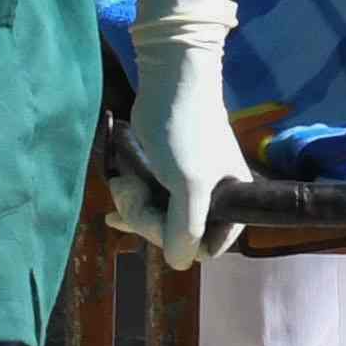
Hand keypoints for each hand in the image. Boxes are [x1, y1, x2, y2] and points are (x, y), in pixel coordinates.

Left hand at [111, 0, 251, 257]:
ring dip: (134, 204)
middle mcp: (212, 200)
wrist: (170, 81)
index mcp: (232, 205)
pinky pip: (147, 202)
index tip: (160, 220)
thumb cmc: (187, 133)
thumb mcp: (190, 186)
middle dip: (147, 217)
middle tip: (130, 192)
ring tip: (122, 182)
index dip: (177, 241)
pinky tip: (113, 209)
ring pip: (156, 218)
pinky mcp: (164, 175)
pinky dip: (130, 202)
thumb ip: (185, 229)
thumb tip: (180, 264)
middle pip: (174, 235)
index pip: (204, 248)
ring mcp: (186, 189)